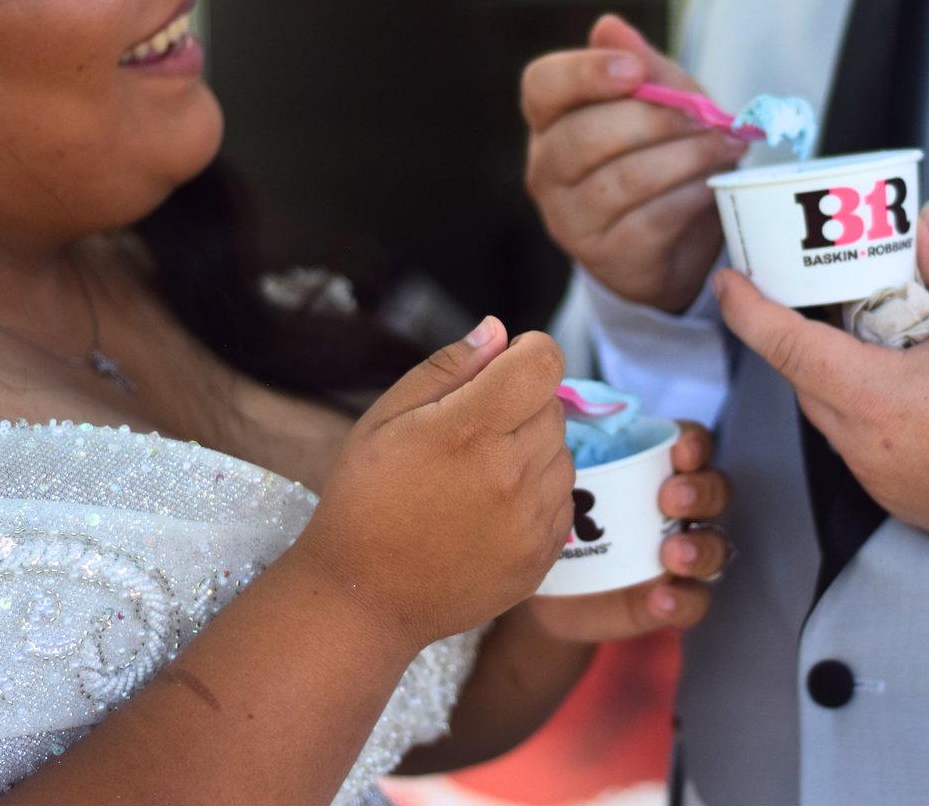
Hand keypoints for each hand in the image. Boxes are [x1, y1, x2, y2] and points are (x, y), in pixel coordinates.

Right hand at [300, 318, 573, 650]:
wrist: (365, 596)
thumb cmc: (366, 498)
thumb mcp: (387, 417)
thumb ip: (449, 367)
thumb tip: (501, 331)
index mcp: (470, 432)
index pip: (543, 363)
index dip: (529, 352)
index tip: (506, 365)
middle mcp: (512, 475)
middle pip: (553, 406)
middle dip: (522, 404)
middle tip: (472, 432)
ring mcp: (533, 520)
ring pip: (563, 453)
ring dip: (533, 450)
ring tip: (478, 475)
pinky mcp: (544, 555)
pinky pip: (562, 499)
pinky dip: (537, 494)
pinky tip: (490, 508)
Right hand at [522, 14, 748, 313]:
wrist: (675, 241)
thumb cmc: (662, 155)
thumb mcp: (662, 102)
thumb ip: (643, 66)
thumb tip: (609, 25)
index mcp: (550, 121)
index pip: (542, 87)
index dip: (584, 74)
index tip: (636, 71)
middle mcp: (546, 171)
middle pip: (584, 136)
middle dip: (655, 120)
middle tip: (707, 116)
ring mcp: (570, 220)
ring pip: (623, 180)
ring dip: (685, 158)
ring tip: (727, 146)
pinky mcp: (605, 258)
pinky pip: (650, 221)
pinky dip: (690, 197)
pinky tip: (714, 187)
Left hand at [525, 422, 732, 641]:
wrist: (543, 590)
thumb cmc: (558, 515)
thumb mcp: (559, 478)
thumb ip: (570, 444)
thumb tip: (558, 401)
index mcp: (657, 468)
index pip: (694, 444)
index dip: (695, 444)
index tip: (679, 451)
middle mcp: (679, 508)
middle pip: (716, 490)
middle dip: (701, 492)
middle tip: (669, 499)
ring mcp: (680, 554)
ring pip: (716, 545)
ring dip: (701, 547)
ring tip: (671, 554)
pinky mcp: (672, 598)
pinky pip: (696, 601)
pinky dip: (684, 600)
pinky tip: (661, 598)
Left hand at [713, 202, 928, 531]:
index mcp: (872, 396)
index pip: (784, 344)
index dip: (746, 309)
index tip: (729, 280)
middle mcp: (860, 442)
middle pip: (803, 375)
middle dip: (797, 331)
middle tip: (815, 290)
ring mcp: (876, 474)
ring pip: (830, 409)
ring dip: (836, 371)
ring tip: (873, 333)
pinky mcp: (896, 494)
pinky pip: (858, 440)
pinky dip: (864, 406)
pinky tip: (902, 385)